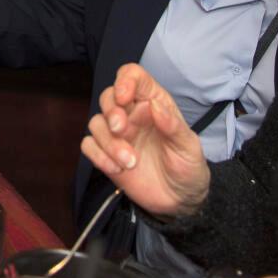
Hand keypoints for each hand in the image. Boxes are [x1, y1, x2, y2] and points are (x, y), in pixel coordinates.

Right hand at [81, 63, 210, 217]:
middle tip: (121, 131)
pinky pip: (89, 145)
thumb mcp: (189, 147)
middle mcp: (132, 115)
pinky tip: (117, 169)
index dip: (125, 80)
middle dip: (111, 112)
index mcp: (153, 103)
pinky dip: (98, 155)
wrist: (180, 200)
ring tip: (130, 162)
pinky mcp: (106, 154)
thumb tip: (154, 105)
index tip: (124, 97)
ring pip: (96, 122)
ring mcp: (118, 135)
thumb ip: (173, 126)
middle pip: (108, 96)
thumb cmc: (188, 167)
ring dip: (108, 142)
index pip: (133, 76)